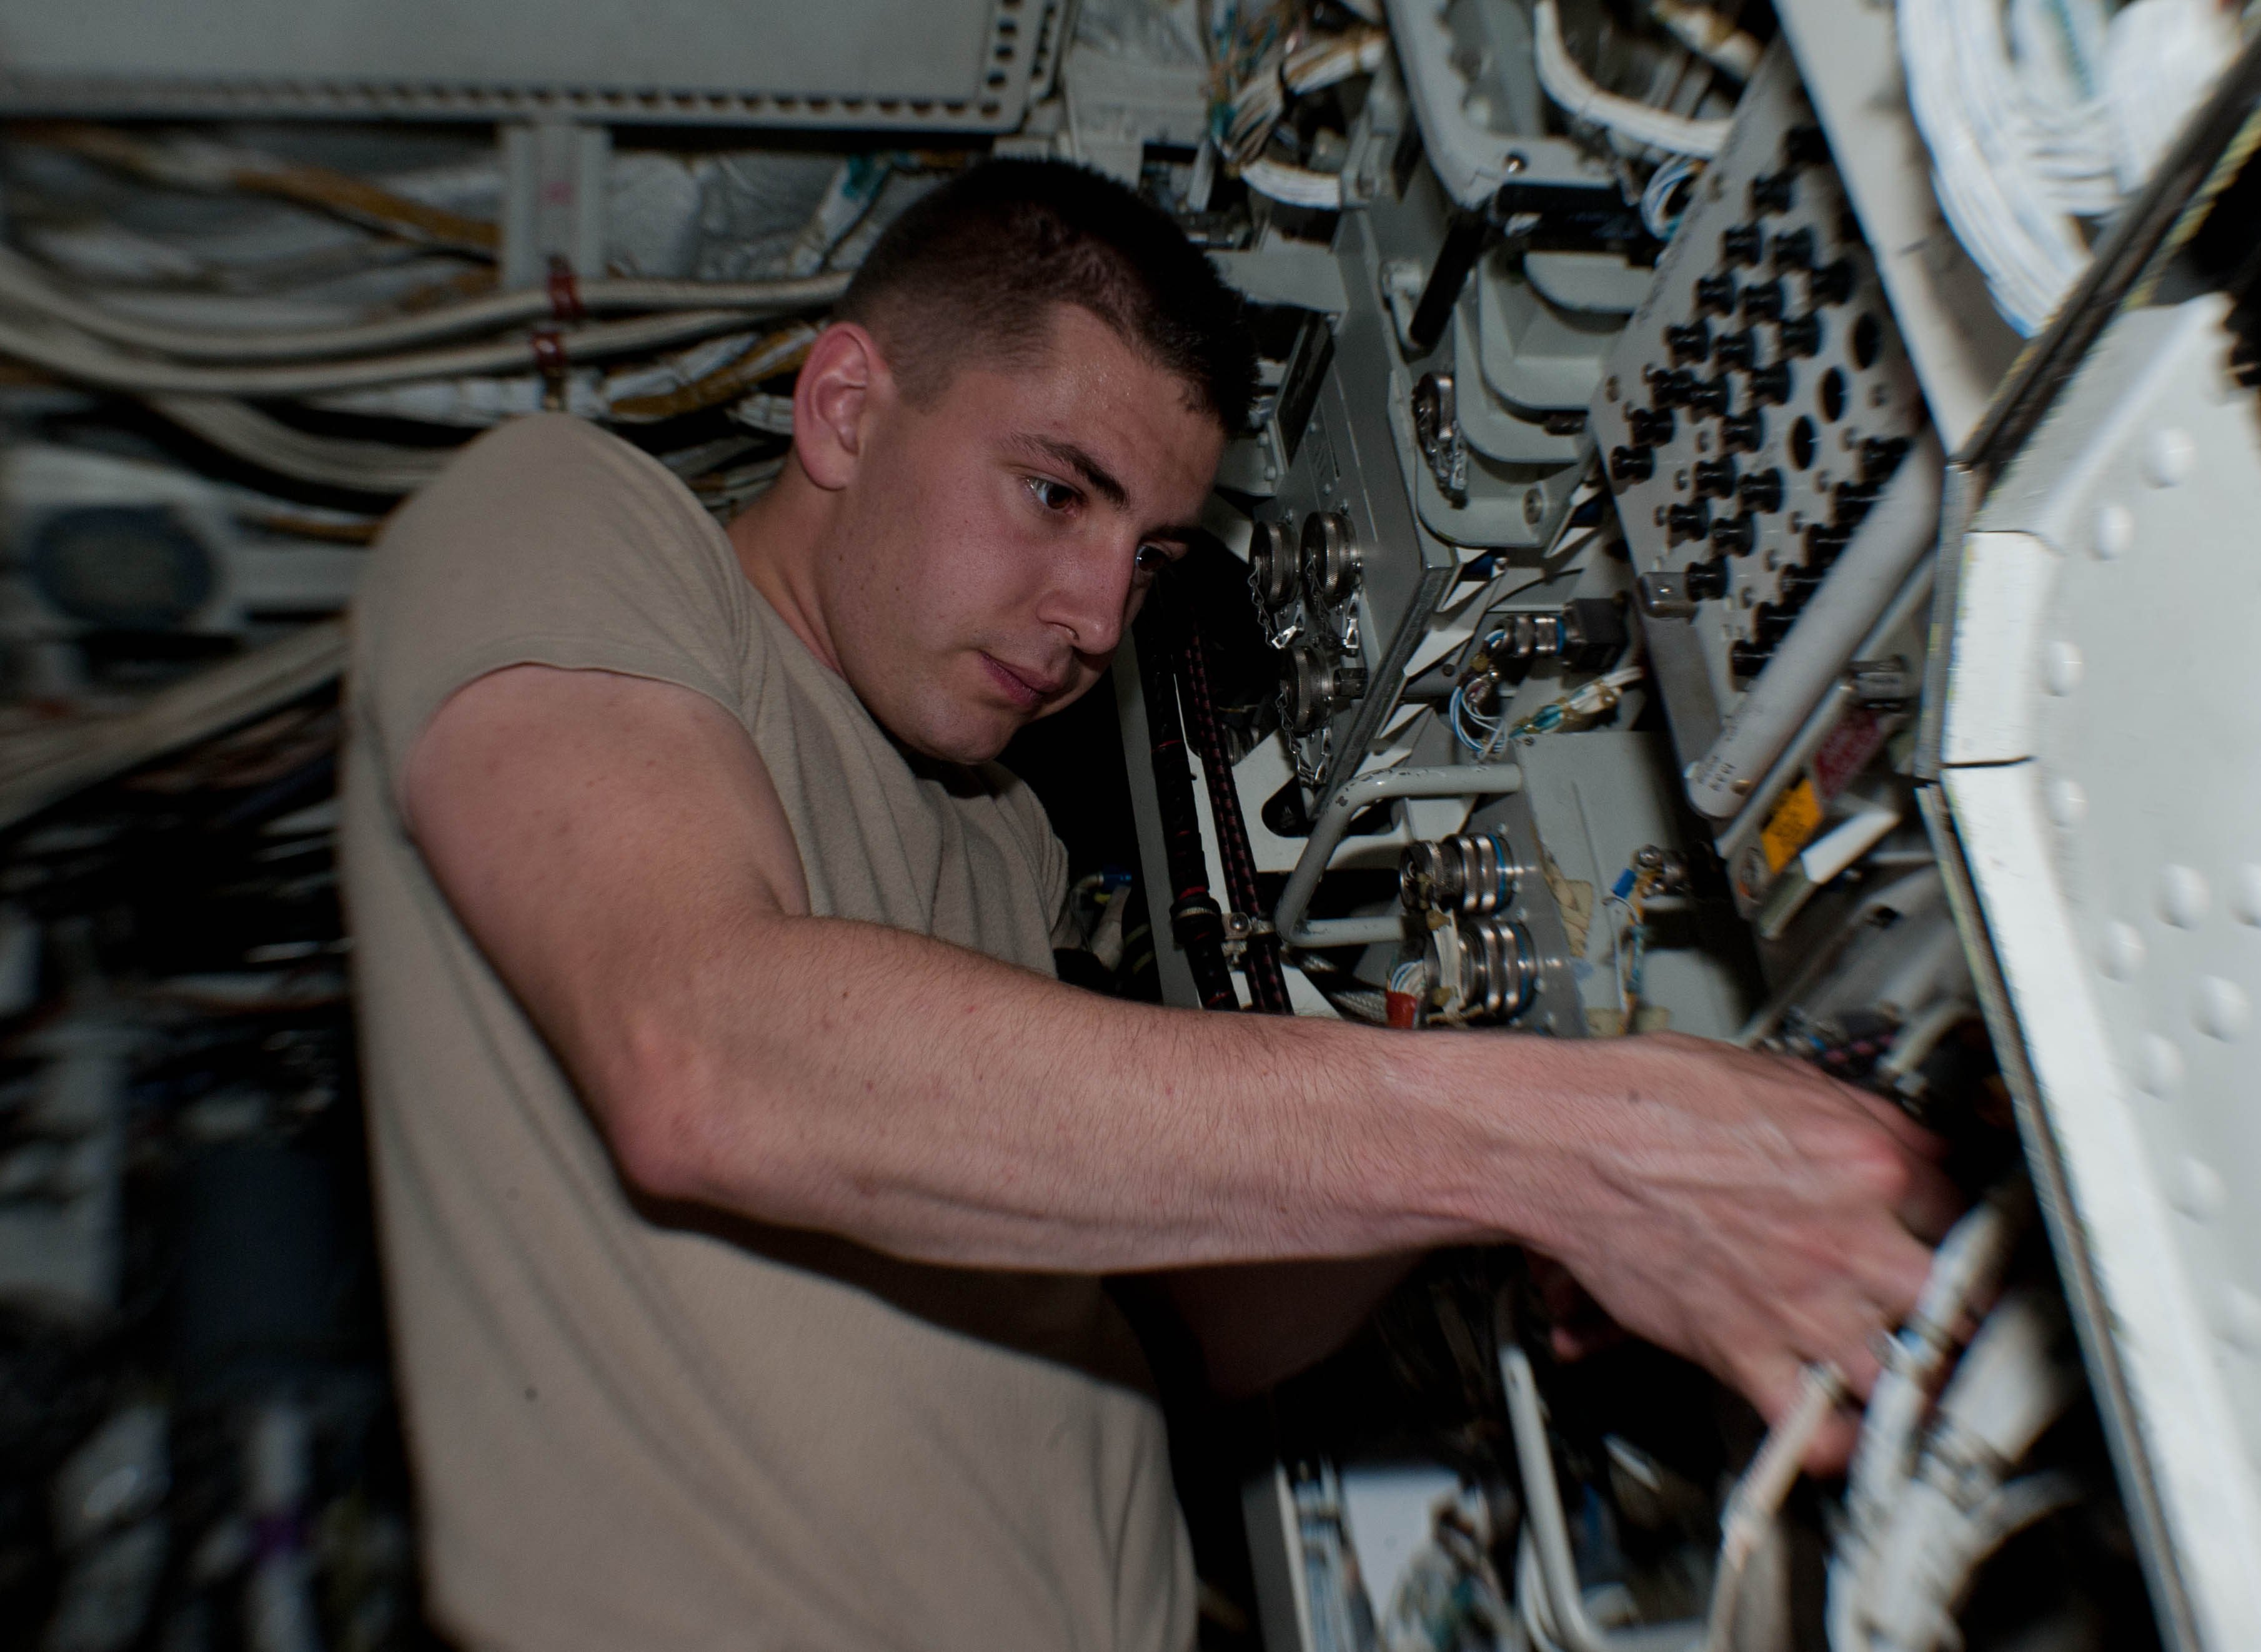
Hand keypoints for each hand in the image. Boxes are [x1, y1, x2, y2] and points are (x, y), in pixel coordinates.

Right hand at [1545, 1033, 1961, 1470]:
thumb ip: (1856, 1116)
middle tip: (1949, 1320)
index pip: (1962, 1212)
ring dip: (1908, 1382)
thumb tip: (1902, 1138)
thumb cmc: (1648, 1101)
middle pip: (1959, 1305)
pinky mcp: (1747, 1352)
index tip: (1953, 1244)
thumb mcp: (1778, 1075)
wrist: (1569, 1142)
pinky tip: (1843, 1431)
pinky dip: (1837, 1444)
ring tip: (1907, 1381)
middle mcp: (1851, 1240)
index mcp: (1868, 1163)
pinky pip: (1816, 1431)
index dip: (1960, 1230)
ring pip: (1905, 1377)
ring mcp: (1804, 1305)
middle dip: (1957, 1316)